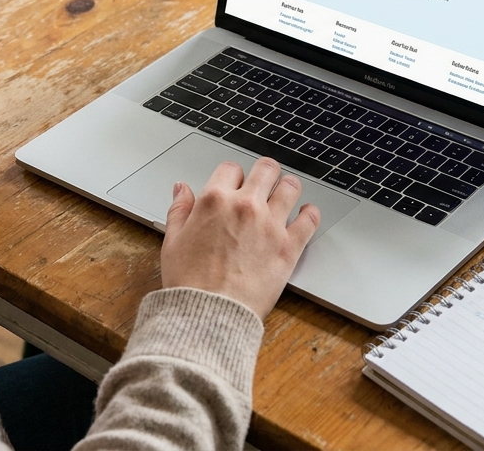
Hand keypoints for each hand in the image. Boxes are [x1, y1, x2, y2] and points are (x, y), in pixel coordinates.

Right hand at [160, 157, 320, 318]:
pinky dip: (310, 213)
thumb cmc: (189, 283)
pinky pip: (310, 219)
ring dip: (288, 188)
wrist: (209, 314)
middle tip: (265, 182)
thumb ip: (179, 210)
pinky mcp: (289, 247)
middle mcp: (245, 206)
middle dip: (265, 173)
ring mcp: (270, 225)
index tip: (235, 185)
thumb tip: (181, 189)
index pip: (231, 168)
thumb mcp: (173, 241)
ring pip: (291, 187)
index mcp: (214, 200)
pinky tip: (305, 214)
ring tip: (286, 194)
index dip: (232, 176)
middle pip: (266, 169)